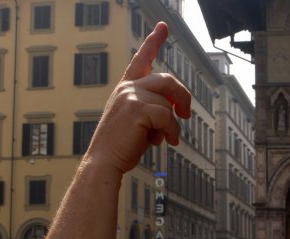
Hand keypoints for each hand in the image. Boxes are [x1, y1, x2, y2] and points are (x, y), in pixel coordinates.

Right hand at [85, 22, 190, 172]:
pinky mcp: (137, 108)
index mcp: (126, 88)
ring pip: (167, 103)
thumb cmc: (120, 143)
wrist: (103, 161)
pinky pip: (167, 116)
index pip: (141, 59)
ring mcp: (130, 96)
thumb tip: (176, 108)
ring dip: (172, 124)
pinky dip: (172, 131)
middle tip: (186, 113)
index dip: (153, 41)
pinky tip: (167, 142)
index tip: (163, 27)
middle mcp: (127, 88)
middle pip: (166, 80)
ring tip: (165, 138)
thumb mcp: (136, 120)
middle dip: (182, 96)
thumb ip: (152, 107)